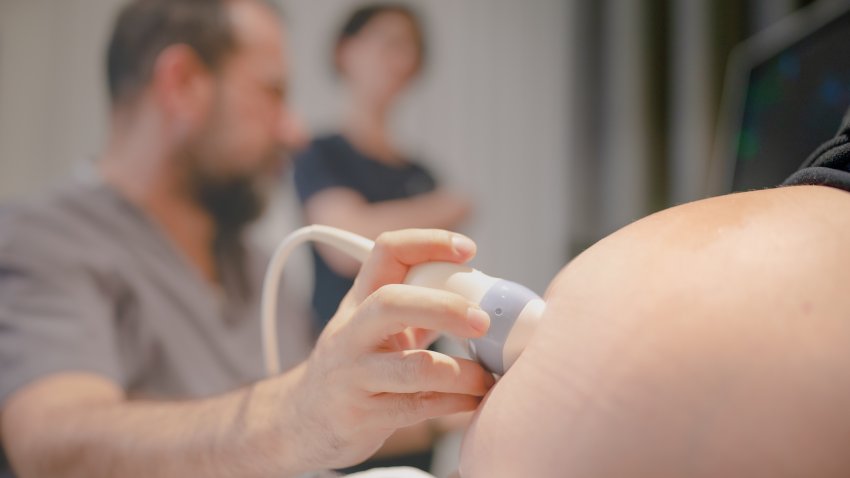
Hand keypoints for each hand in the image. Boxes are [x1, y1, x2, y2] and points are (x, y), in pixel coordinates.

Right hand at [291, 229, 494, 469]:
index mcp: (359, 300)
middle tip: (482, 322)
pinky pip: (418, 408)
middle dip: (444, 307)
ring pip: (413, 367)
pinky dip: (455, 403)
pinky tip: (473, 401)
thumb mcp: (374, 327)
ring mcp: (353, 375)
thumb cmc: (355, 366)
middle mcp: (351, 332)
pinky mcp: (362, 416)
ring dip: (462, 373)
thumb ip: (416, 306)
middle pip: (392, 302)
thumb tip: (483, 295)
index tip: (467, 248)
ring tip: (486, 378)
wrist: (302, 422)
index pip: (387, 251)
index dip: (428, 242)